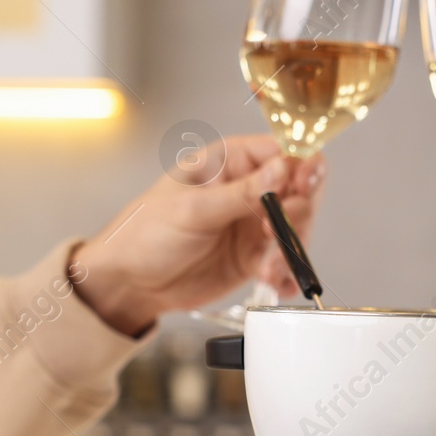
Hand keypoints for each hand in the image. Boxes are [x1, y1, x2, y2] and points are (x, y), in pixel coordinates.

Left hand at [72, 136, 325, 336]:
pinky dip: (287, 274)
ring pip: (298, 229)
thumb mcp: (193, 210)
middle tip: (275, 233)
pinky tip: (277, 283)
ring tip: (268, 268)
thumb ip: (241, 193)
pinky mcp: (255, 256)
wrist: (130, 282)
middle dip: (298, 215)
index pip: (285, 152)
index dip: (303, 166)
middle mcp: (249, 189)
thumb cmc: (146, 233)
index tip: (305, 186)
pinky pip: (285, 261)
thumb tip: (282, 169)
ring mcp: (254, 224)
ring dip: (291, 250)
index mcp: (233, 161)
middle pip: (301, 191)